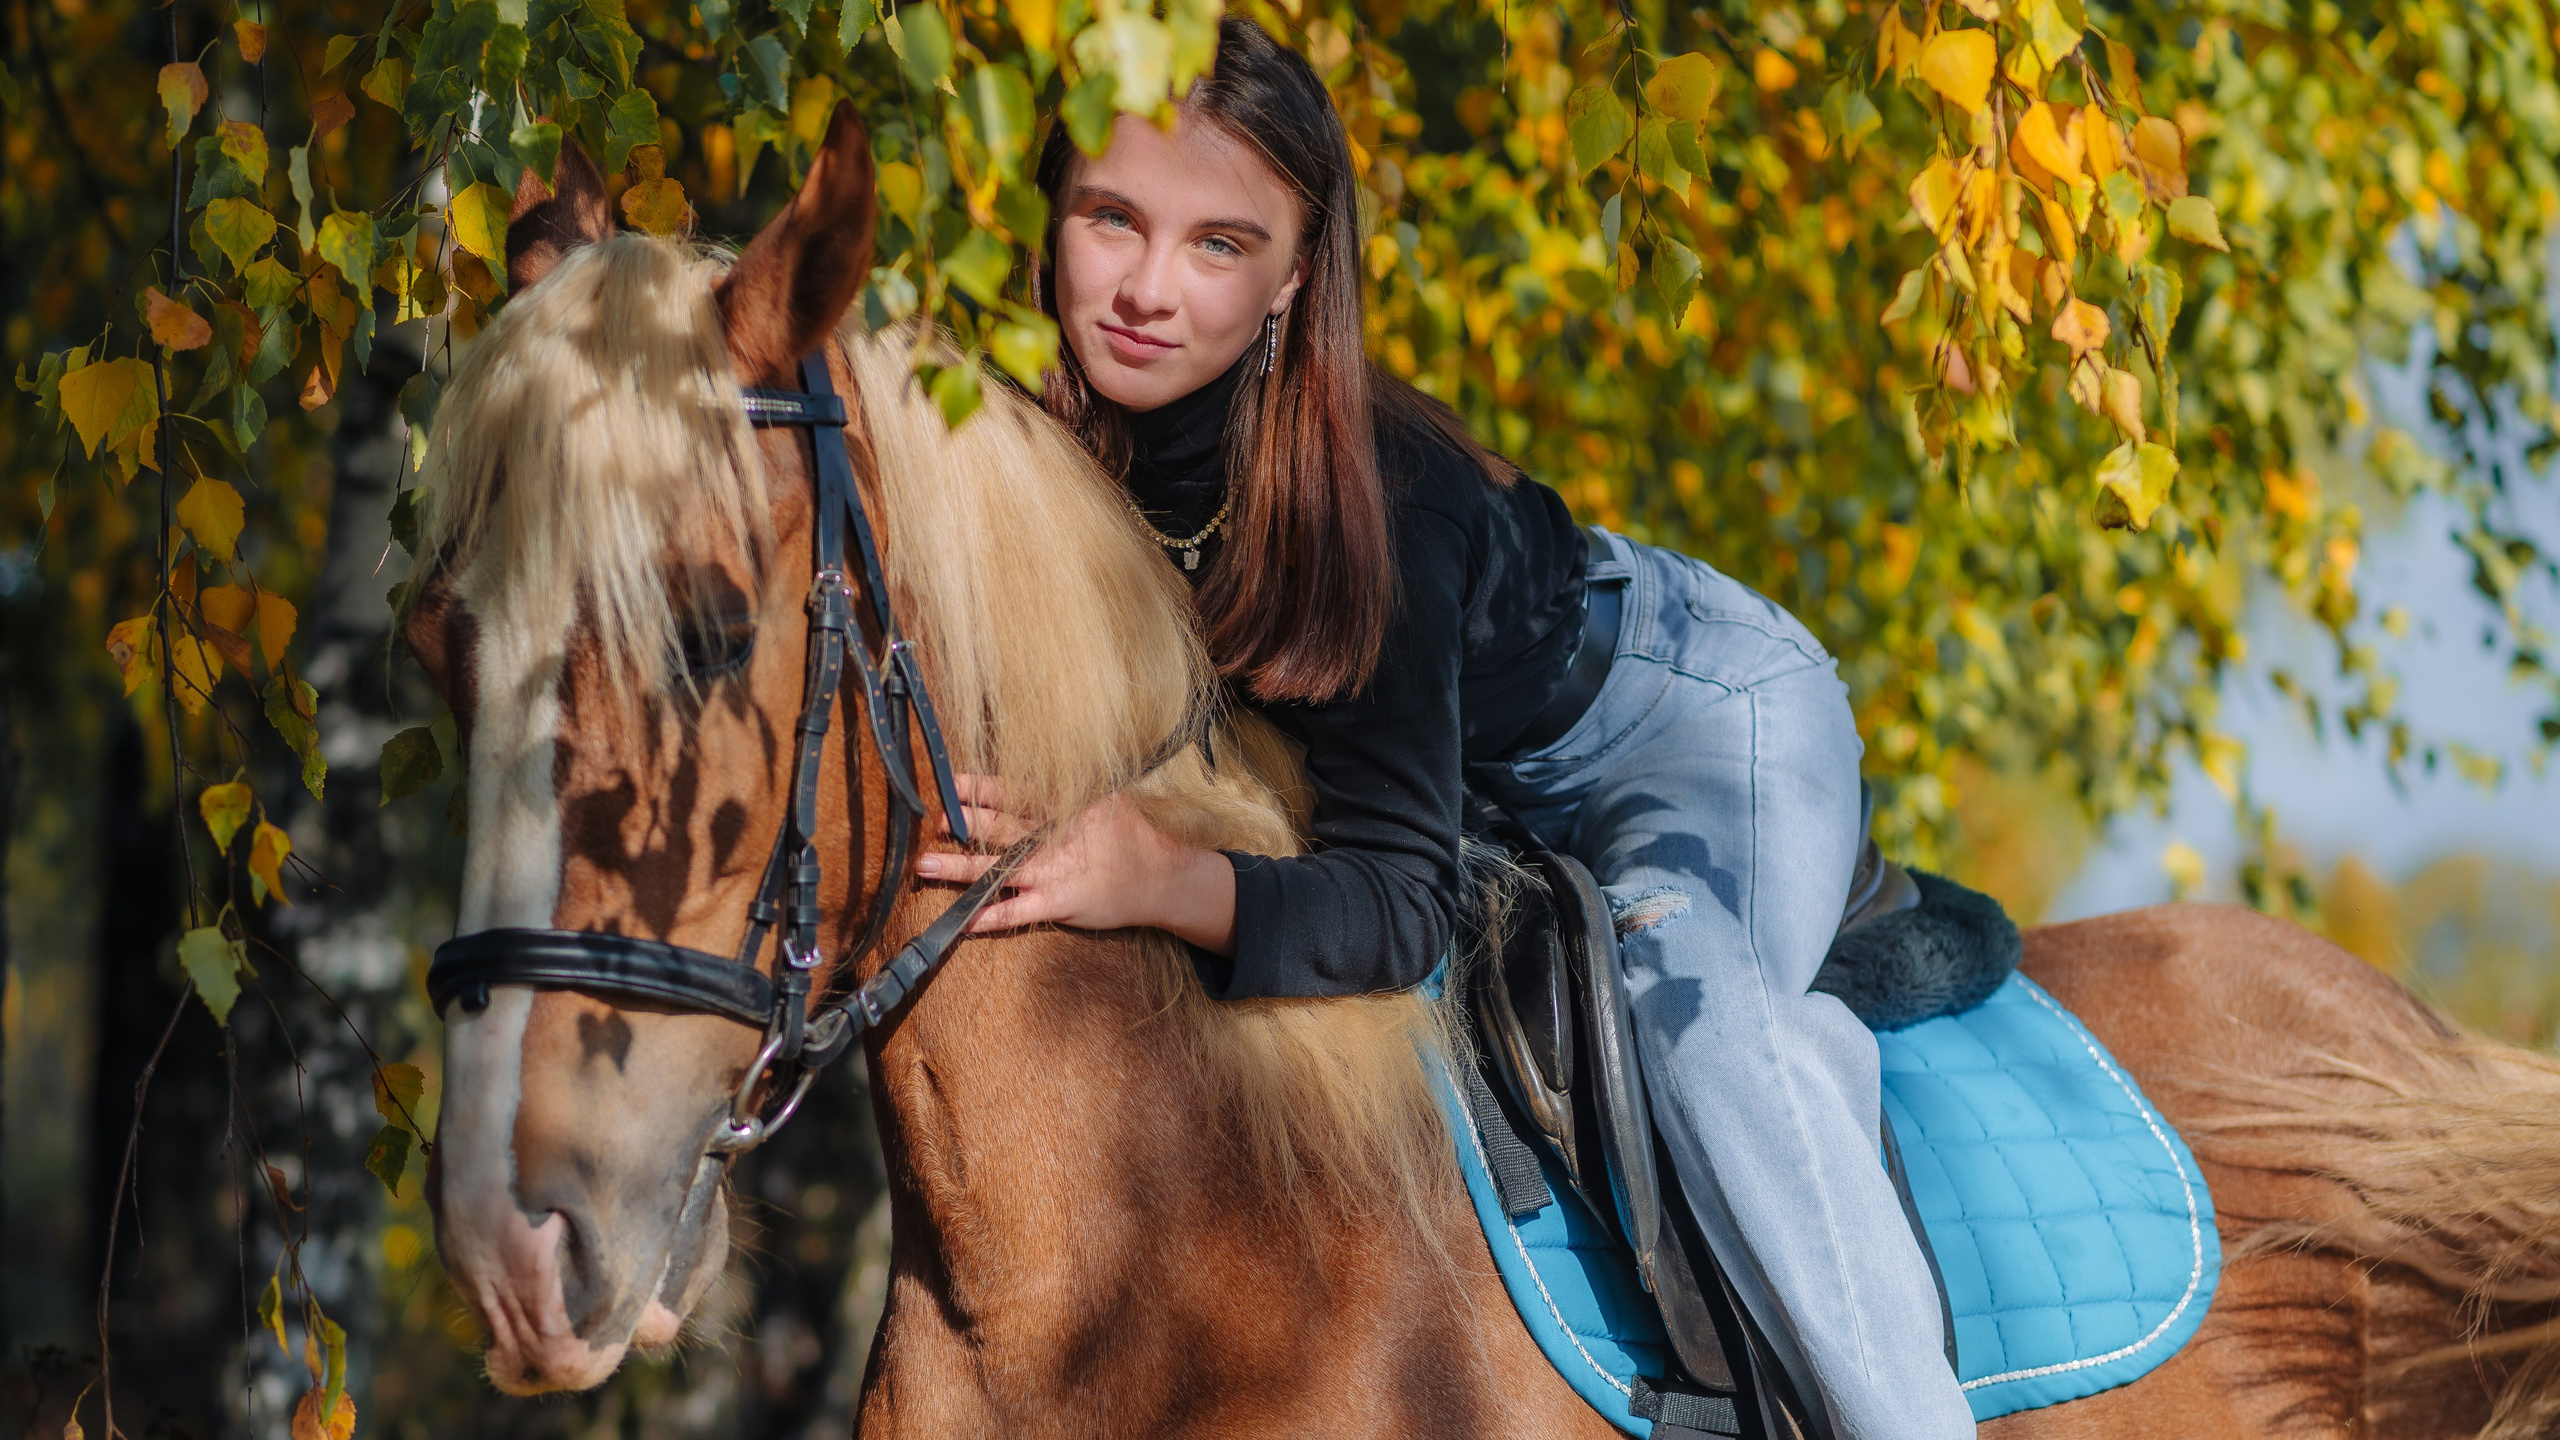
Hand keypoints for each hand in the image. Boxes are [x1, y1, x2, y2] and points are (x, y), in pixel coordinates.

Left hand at [915, 776, 1238, 953]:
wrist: (1162, 879)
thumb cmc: (1134, 837)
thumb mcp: (1106, 799)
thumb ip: (1071, 789)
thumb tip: (1046, 765)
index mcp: (1062, 807)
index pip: (1012, 792)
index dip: (978, 787)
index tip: (948, 782)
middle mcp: (1052, 837)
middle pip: (998, 827)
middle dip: (960, 822)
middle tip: (925, 819)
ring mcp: (1053, 872)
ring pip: (997, 869)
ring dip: (958, 868)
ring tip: (923, 866)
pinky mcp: (1059, 904)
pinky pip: (1017, 913)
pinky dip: (989, 917)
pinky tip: (961, 920)